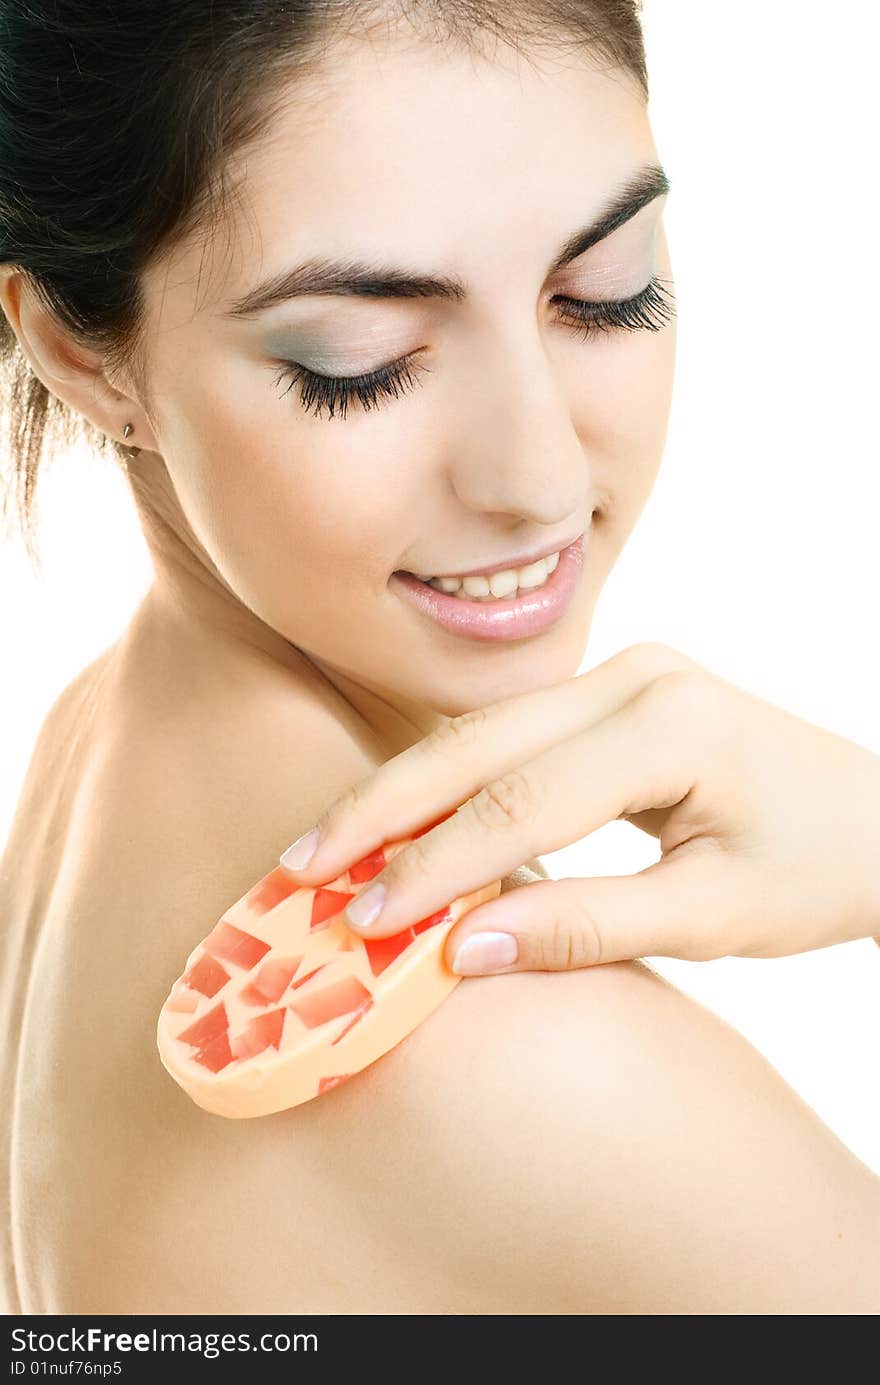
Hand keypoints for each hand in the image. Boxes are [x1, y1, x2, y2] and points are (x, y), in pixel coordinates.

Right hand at [277, 643, 879, 974]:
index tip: (364, 921)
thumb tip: (462, 950)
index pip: (526, 799)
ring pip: (483, 733)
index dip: (437, 865)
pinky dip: (447, 784)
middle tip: (299, 866)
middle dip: (384, 807)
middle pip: (481, 742)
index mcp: (673, 722)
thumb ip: (587, 926)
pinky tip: (393, 825)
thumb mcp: (714, 916)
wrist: (877, 821)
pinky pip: (510, 738)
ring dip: (403, 792)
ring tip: (325, 849)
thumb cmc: (815, 870)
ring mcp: (624, 674)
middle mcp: (639, 676)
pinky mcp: (613, 695)